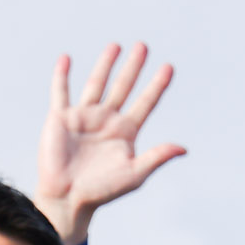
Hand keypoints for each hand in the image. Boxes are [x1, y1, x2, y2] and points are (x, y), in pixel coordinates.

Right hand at [34, 44, 182, 244]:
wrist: (69, 198)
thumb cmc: (103, 190)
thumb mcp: (135, 173)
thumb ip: (157, 157)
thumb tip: (183, 149)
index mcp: (126, 131)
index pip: (146, 103)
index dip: (157, 85)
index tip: (168, 67)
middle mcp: (107, 120)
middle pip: (124, 87)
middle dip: (134, 67)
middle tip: (143, 46)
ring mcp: (84, 117)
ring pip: (97, 84)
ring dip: (106, 65)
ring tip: (116, 46)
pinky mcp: (61, 118)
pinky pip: (61, 92)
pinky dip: (62, 76)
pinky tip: (67, 58)